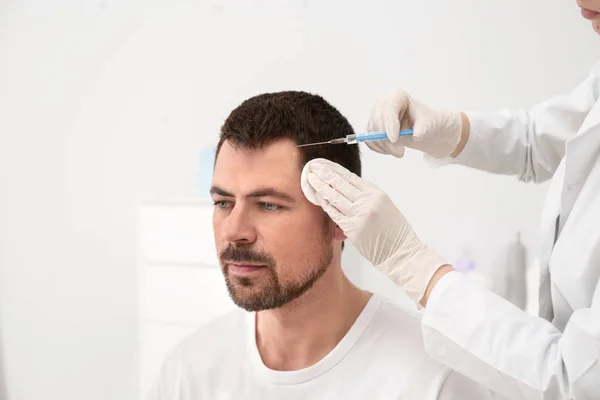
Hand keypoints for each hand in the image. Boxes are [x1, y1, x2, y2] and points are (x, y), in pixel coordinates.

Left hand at [301, 158, 448, 303]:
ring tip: (311, 179)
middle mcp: (367, 201)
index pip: (351, 177)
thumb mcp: (384, 206)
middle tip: (313, 167)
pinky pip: (335, 214)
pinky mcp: (353, 229)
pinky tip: (318, 197)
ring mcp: (359, 215)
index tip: (325, 164)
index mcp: (376, 193)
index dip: (335, 170)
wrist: (402, 252)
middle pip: (340, 184)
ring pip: (335, 197)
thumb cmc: (394, 231)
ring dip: (320, 187)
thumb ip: (367, 197)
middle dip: (324, 173)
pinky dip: (326, 204)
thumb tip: (347, 189)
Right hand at [366, 89, 466, 158]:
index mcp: (397, 95)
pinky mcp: (371, 126)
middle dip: (387, 140)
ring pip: (372, 133)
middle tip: (400, 153)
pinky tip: (391, 150)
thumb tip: (417, 136)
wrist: (423, 128)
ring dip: (385, 147)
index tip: (394, 140)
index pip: (388, 110)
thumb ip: (423, 128)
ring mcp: (375, 114)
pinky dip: (380, 148)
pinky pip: (369, 140)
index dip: (389, 125)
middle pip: (377, 122)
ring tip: (400, 152)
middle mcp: (382, 102)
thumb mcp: (429, 124)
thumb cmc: (426, 122)